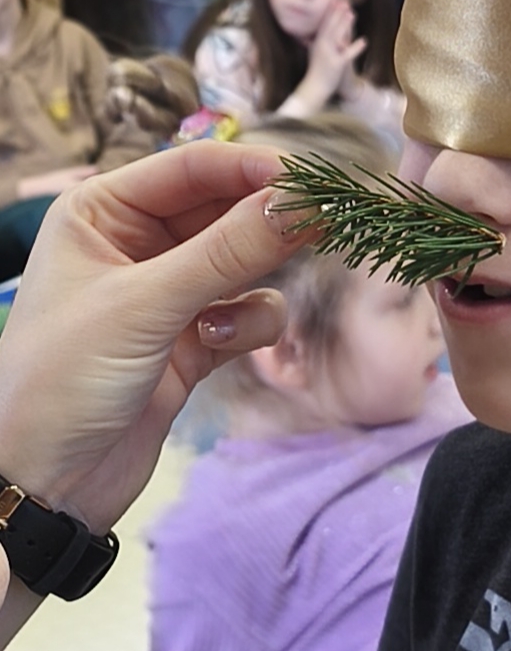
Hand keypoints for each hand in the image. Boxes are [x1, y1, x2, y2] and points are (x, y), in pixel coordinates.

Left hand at [0, 141, 301, 533]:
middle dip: (265, 224)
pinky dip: (246, 328)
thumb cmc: (62, 380)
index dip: (252, 169)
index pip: (190, 169)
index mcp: (100, 213)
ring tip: (240, 313)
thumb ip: (228, 252)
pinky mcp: (189, 348)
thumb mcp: (144, 305)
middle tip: (324, 224)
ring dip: (255, 284)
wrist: (46, 482)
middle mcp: (132, 246)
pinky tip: (217, 349)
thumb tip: (300, 203)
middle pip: (222, 212)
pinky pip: (243, 317)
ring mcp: (164, 299)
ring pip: (241, 266)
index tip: (313, 181)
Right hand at [303, 0, 365, 103]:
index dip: (330, 11)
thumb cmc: (317, 71)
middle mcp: (321, 46)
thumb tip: (312, 33)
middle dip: (337, 13)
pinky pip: (347, 55)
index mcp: (317, 42)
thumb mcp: (314, 53)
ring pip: (337, 37)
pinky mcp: (337, 65)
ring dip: (344, 24)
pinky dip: (356, 47)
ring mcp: (329, 55)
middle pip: (330, 26)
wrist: (315, 88)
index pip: (323, 23)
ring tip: (352, 13)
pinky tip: (364, 40)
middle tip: (344, 0)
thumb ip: (314, 42)